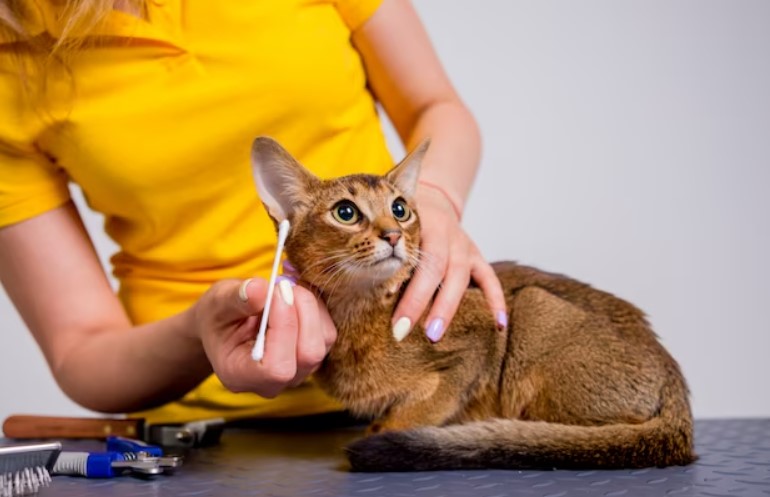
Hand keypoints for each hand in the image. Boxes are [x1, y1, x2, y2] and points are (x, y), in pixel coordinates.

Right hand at [192, 276, 336, 397]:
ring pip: (323, 340)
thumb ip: (235, 299)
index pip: (277, 369)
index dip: (284, 328)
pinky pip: (328, 330)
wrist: (225, 323)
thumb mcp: (216, 303)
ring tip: (285, 283)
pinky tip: (296, 288)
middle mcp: (273, 382)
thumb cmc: (217, 316)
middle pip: (309, 355)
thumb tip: (261, 289)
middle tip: (282, 283)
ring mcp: (297, 371)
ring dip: (309, 304)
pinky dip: (317, 304)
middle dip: (302, 311)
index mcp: (241, 376)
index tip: (275, 293)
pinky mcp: (313, 353)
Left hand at [393, 184, 506, 341]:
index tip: (394, 317)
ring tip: (433, 335)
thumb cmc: (404, 223)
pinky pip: (490, 279)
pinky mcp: (477, 257)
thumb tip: (377, 291)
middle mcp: (448, 235)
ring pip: (460, 278)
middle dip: (421, 303)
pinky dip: (496, 301)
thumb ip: (390, 253)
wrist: (433, 202)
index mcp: (425, 224)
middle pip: (438, 270)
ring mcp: (465, 246)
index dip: (407, 289)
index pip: (418, 260)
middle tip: (404, 332)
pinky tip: (499, 324)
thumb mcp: (395, 228)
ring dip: (447, 308)